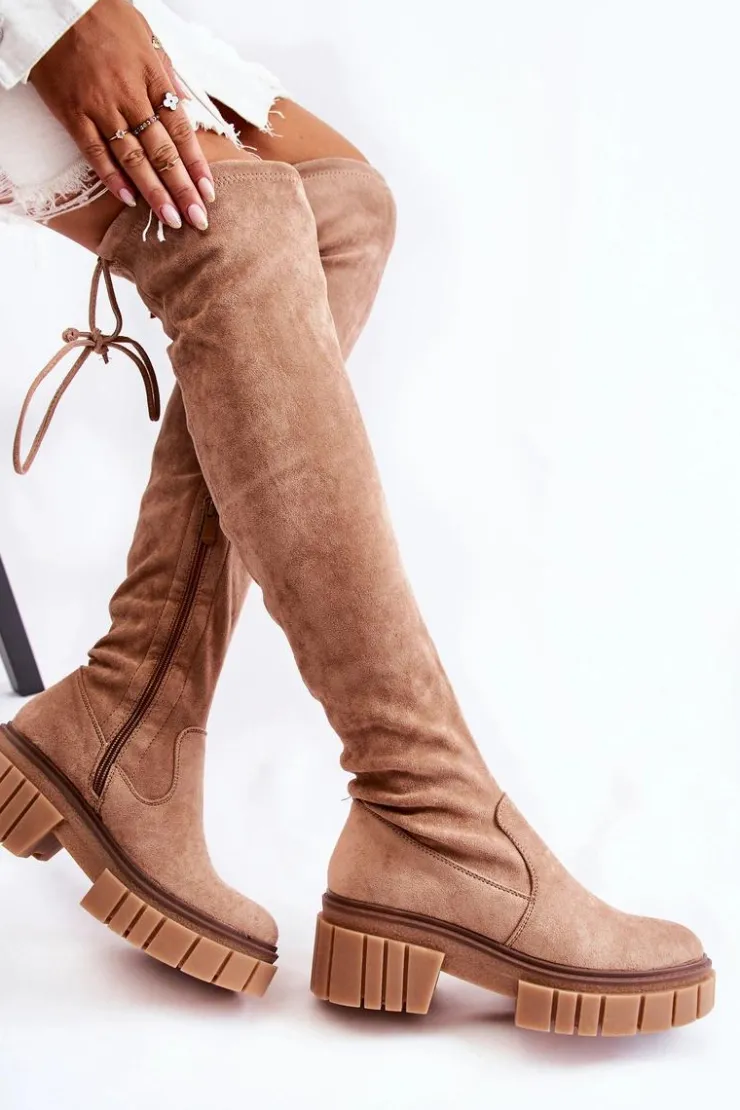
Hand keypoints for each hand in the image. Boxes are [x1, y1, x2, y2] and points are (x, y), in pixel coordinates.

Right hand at [30, 0, 214, 229]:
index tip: (209, 192)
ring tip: (171, 220)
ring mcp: (100, 107)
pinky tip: (128, 200)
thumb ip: (166, 74)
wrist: (54, 3)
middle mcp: (129, 96)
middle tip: (198, 219)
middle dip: (182, 189)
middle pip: (162, 152)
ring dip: (154, 193)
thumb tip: (185, 105)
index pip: (181, 130)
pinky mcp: (72, 113)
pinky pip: (95, 152)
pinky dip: (112, 178)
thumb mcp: (147, 35)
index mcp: (153, 77)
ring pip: (133, 158)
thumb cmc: (103, 16)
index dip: (196, 165)